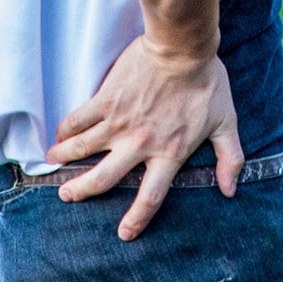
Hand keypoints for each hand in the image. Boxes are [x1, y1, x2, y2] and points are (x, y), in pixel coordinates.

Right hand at [47, 39, 241, 239]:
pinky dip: (65, 130)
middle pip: (103, 179)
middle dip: (81, 191)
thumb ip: (230, 158)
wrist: (182, 48)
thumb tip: (230, 189)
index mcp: (169, 154)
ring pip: (82, 150)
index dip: (136, 219)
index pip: (150, 197)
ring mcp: (119, 122)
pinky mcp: (105, 100)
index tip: (125, 233)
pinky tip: (58, 135)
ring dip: (64, 160)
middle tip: (67, 196)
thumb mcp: (226, 123)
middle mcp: (139, 144)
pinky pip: (78, 120)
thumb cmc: (206, 83)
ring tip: (52, 164)